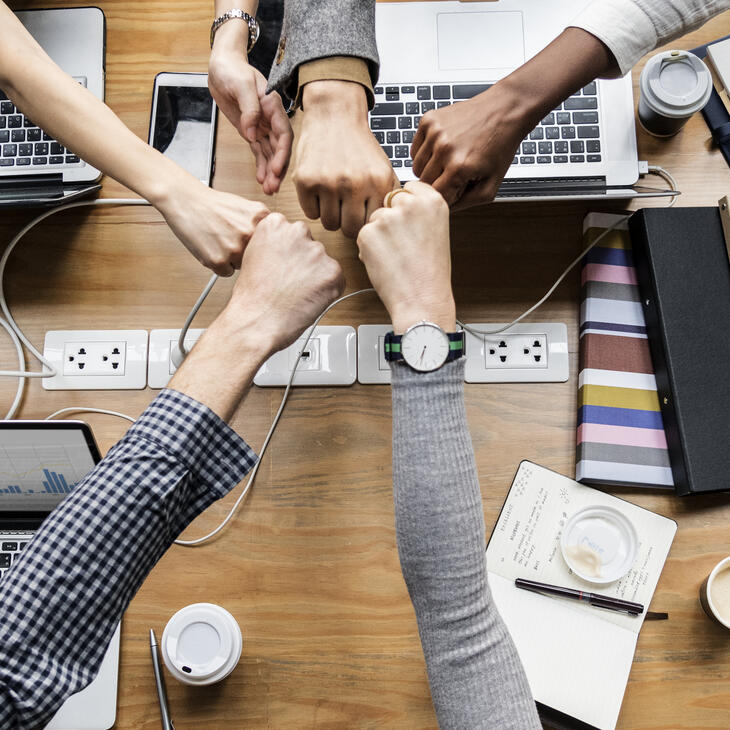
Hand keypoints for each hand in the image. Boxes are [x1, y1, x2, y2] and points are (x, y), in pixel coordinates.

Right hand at [155, 178, 268, 275]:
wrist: (186, 201)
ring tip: (219, 241)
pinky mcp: (219, 261)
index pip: (272, 245)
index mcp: (262, 219)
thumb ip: (263, 226)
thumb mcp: (247, 207)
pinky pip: (226, 272)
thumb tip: (277, 246)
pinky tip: (212, 248)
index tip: (255, 245)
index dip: (261, 246)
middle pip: (258, 257)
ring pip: (242, 266)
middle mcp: (250, 234)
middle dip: (247, 253)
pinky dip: (219, 265)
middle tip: (231, 240)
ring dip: (232, 259)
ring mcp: (235, 249)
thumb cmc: (214, 204)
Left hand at [209, 24, 292, 193]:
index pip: (284, 134)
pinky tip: (262, 180)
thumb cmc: (232, 70)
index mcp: (273, 106)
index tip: (276, 169)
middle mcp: (271, 119)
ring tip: (268, 190)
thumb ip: (250, 109)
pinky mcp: (251, 131)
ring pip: (270, 154)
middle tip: (273, 187)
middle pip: (279, 148)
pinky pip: (259, 152)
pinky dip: (261, 166)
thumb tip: (252, 133)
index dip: (282, 154)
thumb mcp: (241, 85)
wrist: (221, 66)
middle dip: (278, 169)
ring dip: (270, 172)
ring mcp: (262, 126)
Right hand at [226, 212, 345, 352]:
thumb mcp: (253, 256)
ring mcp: (317, 251)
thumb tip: (290, 249)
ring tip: (296, 294)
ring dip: (316, 277)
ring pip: (324, 263)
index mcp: (275, 224)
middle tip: (290, 282)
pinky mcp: (333, 271)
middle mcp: (298, 232)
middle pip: (310, 245)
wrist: (257, 321)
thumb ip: (274, 244)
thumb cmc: (252, 297)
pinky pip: (336, 280)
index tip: (282, 266)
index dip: (289, 253)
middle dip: (304, 263)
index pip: (293, 232)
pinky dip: (327, 291)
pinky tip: (307, 300)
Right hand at [293, 80, 398, 237]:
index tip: (362, 215)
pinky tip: (320, 191)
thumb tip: (388, 226)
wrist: (335, 115)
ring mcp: (328, 183)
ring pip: (329, 224)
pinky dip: (314, 207)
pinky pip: (311, 213)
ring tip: (334, 198)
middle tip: (346, 210)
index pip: (372, 224)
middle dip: (348, 223)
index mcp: (378, 182)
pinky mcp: (306, 181)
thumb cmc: (360, 147)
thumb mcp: (384, 169)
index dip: (366, 222)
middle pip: (350, 229)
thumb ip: (388, 198)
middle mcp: (354, 183)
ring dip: (331, 215)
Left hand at [356, 181, 454, 332]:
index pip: (408, 188)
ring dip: (379, 235)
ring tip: (396, 257)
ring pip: (374, 219)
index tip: (410, 222)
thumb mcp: (436, 231)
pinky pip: (362, 235)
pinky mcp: (368, 233)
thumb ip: (419, 212)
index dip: (406, 207)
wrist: (422, 299)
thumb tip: (397, 204)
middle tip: (403, 245)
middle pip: (389, 201)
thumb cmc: (431, 273)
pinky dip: (369, 249)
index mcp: (432, 200)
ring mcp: (387, 217)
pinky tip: (385, 263)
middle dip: (391, 219)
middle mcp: (410, 203)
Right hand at [411, 82, 533, 207]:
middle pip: (424, 183)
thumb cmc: (500, 146)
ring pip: (416, 167)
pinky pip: (415, 149)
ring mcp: (434, 132)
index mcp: (459, 167)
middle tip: (455, 175)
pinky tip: (442, 149)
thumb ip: (466, 203)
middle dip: (438, 183)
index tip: (456, 190)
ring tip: (449, 161)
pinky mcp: (429, 120)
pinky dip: (425, 153)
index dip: (446, 197)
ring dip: (430, 169)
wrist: (505, 109)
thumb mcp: (491, 186)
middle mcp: (444, 148)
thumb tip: (444, 210)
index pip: (435, 197)